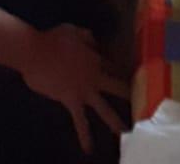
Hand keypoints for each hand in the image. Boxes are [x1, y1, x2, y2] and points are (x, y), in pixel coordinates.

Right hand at [19, 24, 128, 152]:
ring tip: (126, 133)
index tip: (130, 77)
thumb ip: (87, 37)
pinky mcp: (72, 101)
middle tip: (143, 105)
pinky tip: (88, 148)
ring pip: (105, 109)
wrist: (35, 52)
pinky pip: (80, 121)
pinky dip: (85, 135)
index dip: (121, 72)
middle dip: (130, 95)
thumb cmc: (52, 39)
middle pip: (118, 87)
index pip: (113, 67)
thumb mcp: (74, 31)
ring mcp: (85, 90)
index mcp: (96, 58)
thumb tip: (95, 43)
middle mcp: (95, 76)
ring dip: (116, 122)